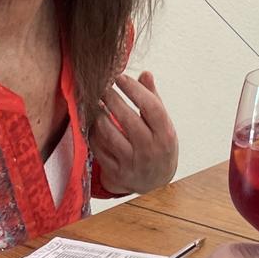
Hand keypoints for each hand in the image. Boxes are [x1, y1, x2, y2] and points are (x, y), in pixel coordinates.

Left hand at [91, 71, 178, 193]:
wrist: (155, 184)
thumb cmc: (158, 146)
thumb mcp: (163, 125)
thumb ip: (153, 99)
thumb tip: (145, 74)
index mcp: (165, 135)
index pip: (151, 107)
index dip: (134, 89)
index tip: (120, 76)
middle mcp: (150, 149)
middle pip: (127, 118)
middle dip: (112, 98)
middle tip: (102, 85)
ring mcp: (132, 163)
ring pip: (109, 133)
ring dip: (99, 115)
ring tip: (97, 103)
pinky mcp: (116, 172)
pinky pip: (98, 148)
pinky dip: (93, 133)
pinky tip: (94, 123)